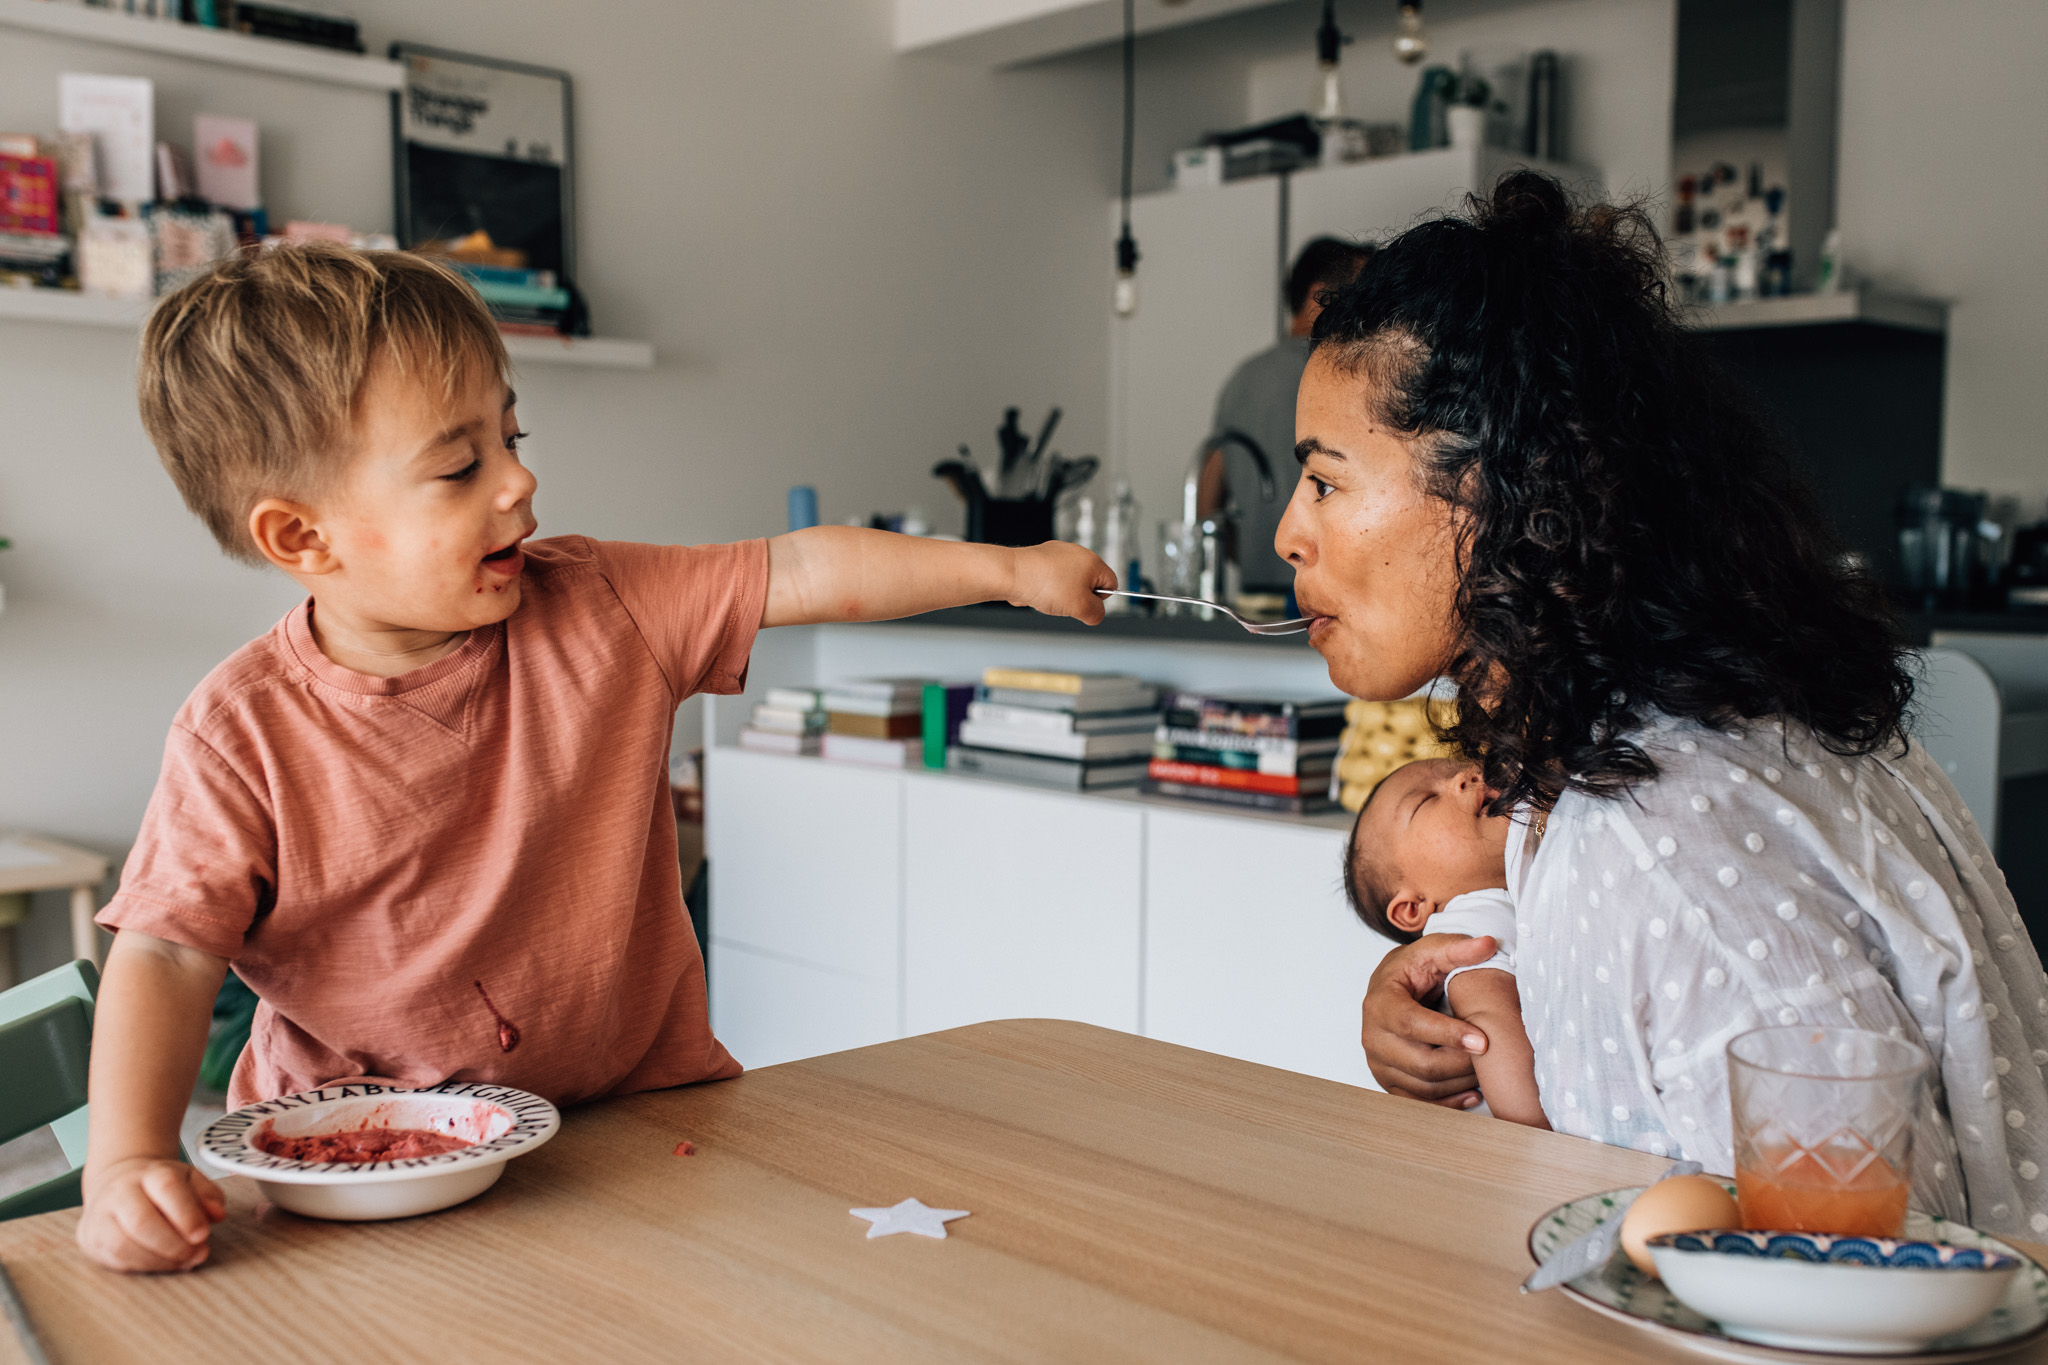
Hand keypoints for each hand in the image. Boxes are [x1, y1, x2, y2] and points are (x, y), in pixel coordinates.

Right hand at [77, 1156, 225, 1272]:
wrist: (117, 1182)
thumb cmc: (160, 1187)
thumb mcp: (190, 1180)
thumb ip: (209, 1195)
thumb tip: (217, 1214)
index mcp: (150, 1173)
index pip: (167, 1188)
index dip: (187, 1214)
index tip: (203, 1235)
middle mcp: (121, 1191)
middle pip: (141, 1221)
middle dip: (173, 1245)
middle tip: (197, 1254)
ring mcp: (101, 1215)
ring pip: (122, 1245)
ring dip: (157, 1260)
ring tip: (183, 1261)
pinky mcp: (90, 1238)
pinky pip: (113, 1259)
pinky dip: (141, 1266)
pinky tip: (161, 1264)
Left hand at [1008, 541, 1115, 623]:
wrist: (1013, 574)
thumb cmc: (1046, 585)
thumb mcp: (1080, 608)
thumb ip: (1096, 614)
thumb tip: (1096, 614)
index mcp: (1092, 561)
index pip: (1111, 583)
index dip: (1099, 599)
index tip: (1084, 605)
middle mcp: (1077, 553)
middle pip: (1089, 583)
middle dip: (1079, 597)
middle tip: (1065, 602)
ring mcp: (1058, 553)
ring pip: (1069, 582)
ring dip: (1062, 595)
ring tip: (1049, 597)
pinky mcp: (1042, 558)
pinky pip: (1052, 579)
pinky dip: (1047, 588)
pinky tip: (1038, 591)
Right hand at [1361, 932, 1499, 1105]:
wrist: (1391, 989)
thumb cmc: (1412, 971)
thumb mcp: (1432, 952)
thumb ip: (1459, 948)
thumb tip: (1488, 944)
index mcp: (1380, 1003)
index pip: (1412, 1025)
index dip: (1448, 1035)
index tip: (1483, 1041)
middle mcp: (1373, 1037)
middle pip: (1421, 1063)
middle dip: (1462, 1063)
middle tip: (1493, 1056)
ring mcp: (1379, 1063)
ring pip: (1423, 1087)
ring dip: (1460, 1083)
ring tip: (1485, 1071)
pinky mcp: (1388, 1081)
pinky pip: (1419, 1103)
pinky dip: (1448, 1103)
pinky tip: (1472, 1093)